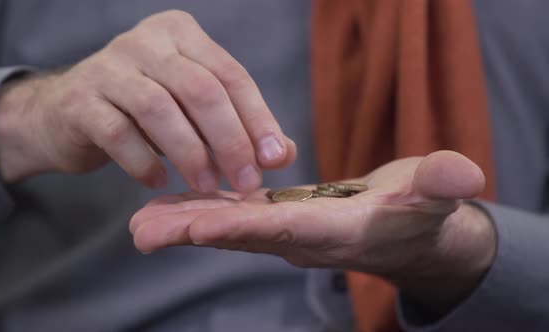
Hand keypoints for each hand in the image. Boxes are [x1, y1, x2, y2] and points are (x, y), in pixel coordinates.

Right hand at [0, 10, 295, 191]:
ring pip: (159, 109)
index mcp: (180, 34)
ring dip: (190, 153)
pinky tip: (158, 180)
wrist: (65, 113)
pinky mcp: (79, 101)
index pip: (230, 74)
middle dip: (229, 140)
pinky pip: (118, 133)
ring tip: (207, 185)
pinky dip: (143, 162)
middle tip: (245, 180)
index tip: (273, 159)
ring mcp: (107, 68)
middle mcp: (145, 41)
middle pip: (200, 89)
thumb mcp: (192, 111)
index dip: (257, 119)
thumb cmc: (141, 112)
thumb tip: (282, 154)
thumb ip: (238, 126)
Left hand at [130, 150, 495, 309]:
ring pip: (231, 228)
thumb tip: (463, 174)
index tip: (196, 224)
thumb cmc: (423, 212)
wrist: (409, 234)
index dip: (240, 226)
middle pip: (241, 235)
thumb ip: (442, 186)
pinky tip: (172, 206)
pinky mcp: (282, 220)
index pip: (283, 228)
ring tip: (141, 222)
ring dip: (186, 225)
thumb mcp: (437, 195)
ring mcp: (288, 232)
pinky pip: (237, 217)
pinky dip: (204, 211)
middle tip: (142, 232)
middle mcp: (302, 238)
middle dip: (194, 232)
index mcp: (334, 230)